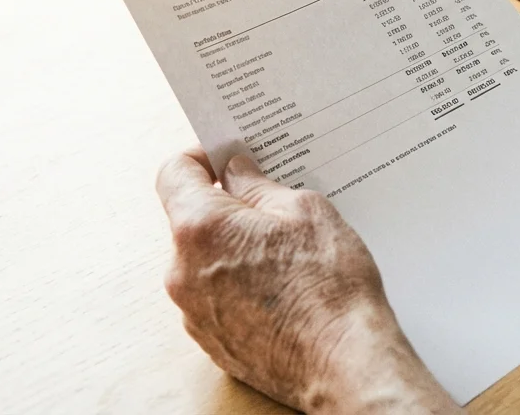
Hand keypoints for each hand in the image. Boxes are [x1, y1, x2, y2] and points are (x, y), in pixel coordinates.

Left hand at [156, 148, 459, 413]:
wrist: (344, 363)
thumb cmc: (330, 287)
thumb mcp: (305, 211)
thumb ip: (259, 186)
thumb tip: (236, 172)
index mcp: (200, 228)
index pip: (175, 174)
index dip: (200, 158)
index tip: (225, 157)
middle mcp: (183, 272)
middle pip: (192, 221)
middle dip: (228, 208)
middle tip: (274, 206)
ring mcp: (194, 313)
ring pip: (206, 262)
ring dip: (236, 250)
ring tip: (289, 255)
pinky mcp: (212, 342)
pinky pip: (218, 298)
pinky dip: (242, 287)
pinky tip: (284, 289)